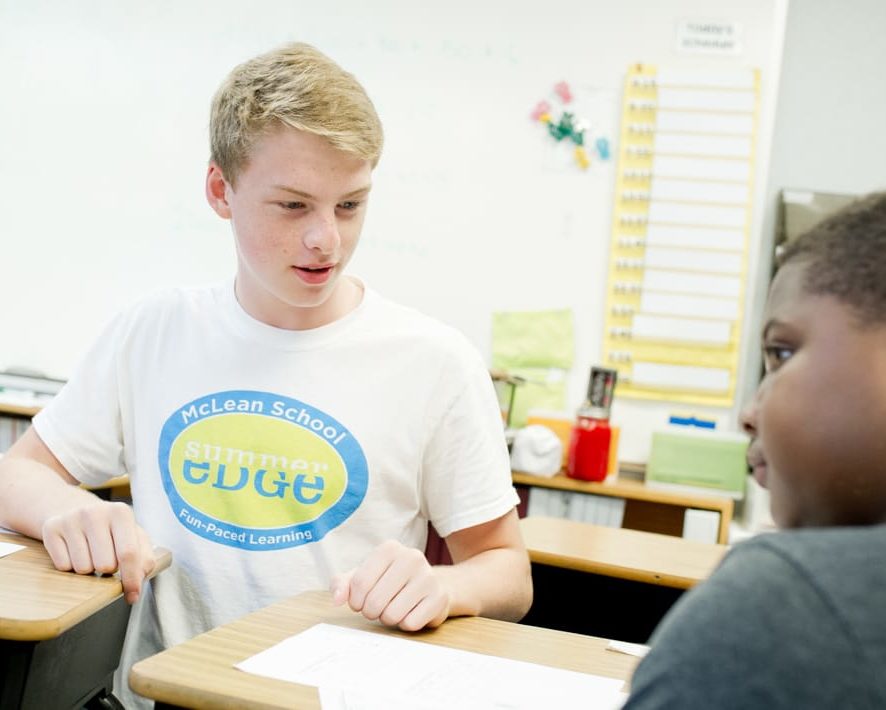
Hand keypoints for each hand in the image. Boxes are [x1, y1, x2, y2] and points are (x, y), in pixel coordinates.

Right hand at [42, 501, 155, 603]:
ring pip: (82, 568)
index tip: (132, 596)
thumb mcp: (133, 536)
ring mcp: (71, 519)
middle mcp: (95, 512)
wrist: (75, 508)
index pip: (128, 553)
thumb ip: (144, 558)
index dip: (131, 578)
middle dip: (108, 569)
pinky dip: (70, 566)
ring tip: (90, 552)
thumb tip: (137, 584)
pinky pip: (63, 566)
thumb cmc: (111, 528)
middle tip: (106, 556)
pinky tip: (74, 551)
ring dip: (89, 569)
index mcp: (121, 512)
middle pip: (104, 564)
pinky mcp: (51, 528)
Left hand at [330, 540, 450, 630]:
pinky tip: (411, 612)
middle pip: (374, 601)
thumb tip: (337, 599)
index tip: (360, 602)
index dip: (355, 600)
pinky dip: (405, 624)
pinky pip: (410, 623)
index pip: (359, 583)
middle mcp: (411, 557)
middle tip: (378, 608)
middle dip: (371, 612)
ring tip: (394, 609)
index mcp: (390, 548)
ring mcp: (428, 577)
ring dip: (388, 619)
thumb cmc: (391, 581)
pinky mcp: (440, 597)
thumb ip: (343, 584)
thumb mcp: (365, 577)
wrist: (431, 585)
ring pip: (392, 615)